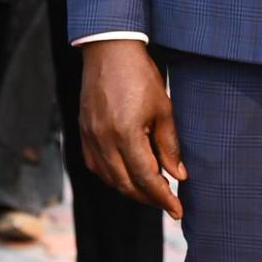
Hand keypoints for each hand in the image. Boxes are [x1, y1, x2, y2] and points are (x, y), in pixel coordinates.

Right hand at [78, 40, 183, 218]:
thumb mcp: (163, 110)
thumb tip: (178, 176)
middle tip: (168, 203)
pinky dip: (112, 176)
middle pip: (126, 185)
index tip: (178, 210)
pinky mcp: (83, 132)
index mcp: (125, 135)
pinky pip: (95, 165)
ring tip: (151, 190)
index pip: (146, 179)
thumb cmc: (140, 76)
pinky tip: (126, 174)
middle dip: (148, 198)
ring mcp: (89, 137)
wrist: (108, 50)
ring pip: (109, 178)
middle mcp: (103, 140)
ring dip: (130, 189)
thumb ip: (169, 146)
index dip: (163, 198)